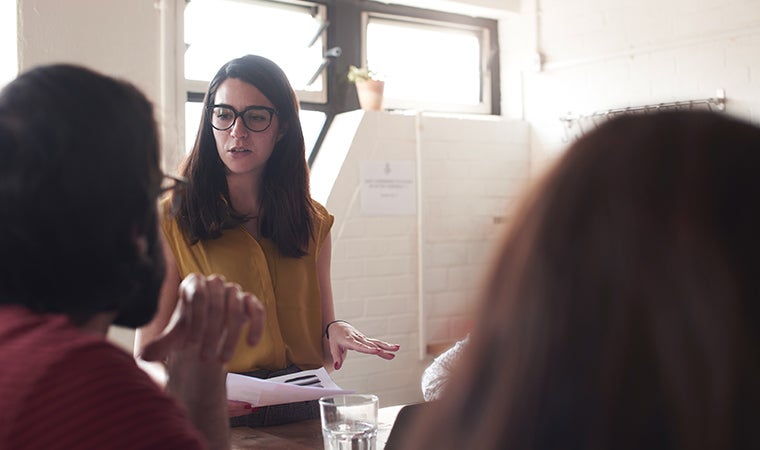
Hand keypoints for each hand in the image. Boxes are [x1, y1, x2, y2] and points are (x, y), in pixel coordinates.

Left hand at [138, 273, 263, 449]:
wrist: (206, 333)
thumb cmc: (186, 331)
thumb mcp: (172, 339)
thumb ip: (160, 346)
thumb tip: (143, 357)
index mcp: (193, 283)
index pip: (197, 296)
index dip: (195, 321)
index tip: (189, 346)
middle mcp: (215, 283)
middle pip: (217, 304)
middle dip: (212, 334)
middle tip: (205, 359)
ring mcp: (234, 292)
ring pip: (237, 310)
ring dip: (231, 337)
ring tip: (222, 360)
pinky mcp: (250, 303)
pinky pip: (257, 311)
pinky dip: (256, 326)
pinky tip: (251, 344)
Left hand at [327, 322, 399, 369]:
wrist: (339, 326)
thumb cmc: (336, 337)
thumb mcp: (333, 347)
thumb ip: (337, 357)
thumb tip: (337, 367)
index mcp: (350, 340)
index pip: (360, 346)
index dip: (369, 349)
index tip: (377, 350)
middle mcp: (359, 339)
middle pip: (372, 344)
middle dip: (383, 347)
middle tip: (393, 351)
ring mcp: (364, 339)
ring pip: (376, 342)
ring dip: (387, 346)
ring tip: (397, 348)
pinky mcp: (366, 340)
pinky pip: (376, 342)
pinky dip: (385, 345)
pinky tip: (394, 348)